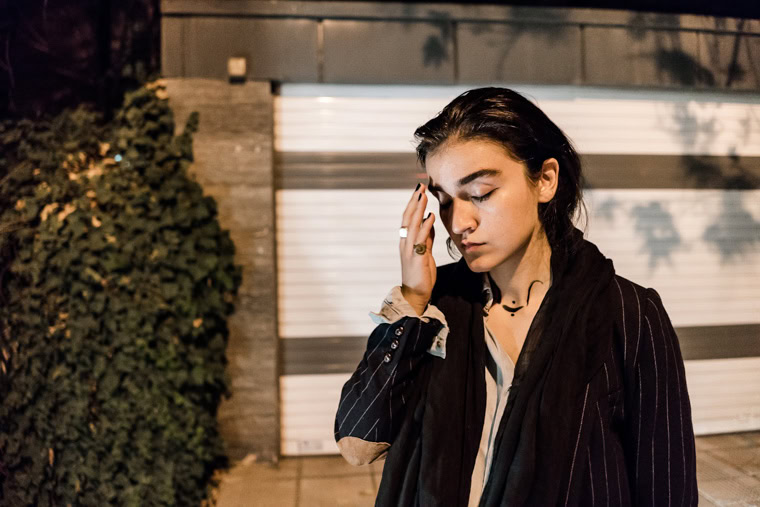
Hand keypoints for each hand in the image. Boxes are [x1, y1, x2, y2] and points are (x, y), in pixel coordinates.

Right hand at [399, 183, 435, 315]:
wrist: (416, 294)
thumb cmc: (421, 274)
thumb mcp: (426, 252)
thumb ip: (427, 237)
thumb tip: (430, 221)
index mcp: (406, 242)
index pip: (408, 218)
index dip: (413, 204)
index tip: (419, 190)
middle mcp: (405, 243)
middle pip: (408, 218)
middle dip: (414, 201)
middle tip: (420, 186)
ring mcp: (409, 250)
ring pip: (412, 225)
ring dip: (418, 209)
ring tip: (423, 195)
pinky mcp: (416, 258)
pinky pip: (421, 239)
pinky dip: (425, 227)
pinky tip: (430, 217)